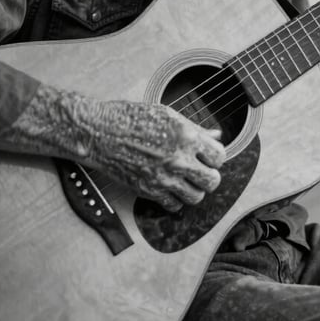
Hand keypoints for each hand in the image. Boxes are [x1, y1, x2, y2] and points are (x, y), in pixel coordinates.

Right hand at [85, 101, 225, 212]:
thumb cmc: (131, 118)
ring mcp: (164, 177)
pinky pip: (174, 205)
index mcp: (186, 136)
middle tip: (201, 170)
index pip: (219, 157)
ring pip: (196, 197)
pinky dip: (175, 199)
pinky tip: (170, 186)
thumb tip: (216, 135)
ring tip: (186, 179)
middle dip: (209, 176)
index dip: (215, 157)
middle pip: (212, 181)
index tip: (208, 155)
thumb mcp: (168, 115)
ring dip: (194, 189)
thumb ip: (195, 128)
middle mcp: (178, 159)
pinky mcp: (149, 191)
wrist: (100, 133)